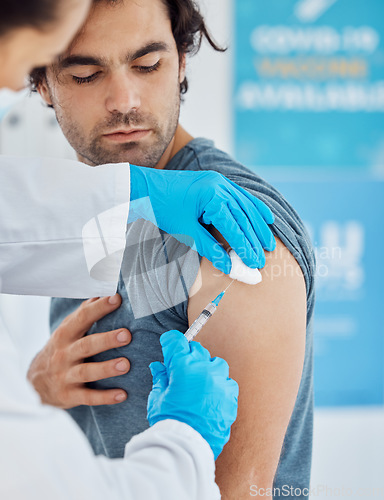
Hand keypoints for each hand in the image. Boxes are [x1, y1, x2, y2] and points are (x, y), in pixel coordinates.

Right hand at [27, 295, 131, 408]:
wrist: (37, 382)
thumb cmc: (62, 348)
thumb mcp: (69, 329)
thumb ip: (86, 311)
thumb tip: (105, 289)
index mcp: (66, 334)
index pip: (82, 318)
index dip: (99, 308)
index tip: (117, 298)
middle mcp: (65, 354)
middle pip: (86, 345)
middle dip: (107, 340)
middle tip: (127, 334)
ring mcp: (66, 376)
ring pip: (87, 372)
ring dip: (107, 368)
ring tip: (126, 364)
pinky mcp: (70, 395)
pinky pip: (88, 397)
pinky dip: (105, 397)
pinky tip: (122, 395)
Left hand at [129, 165, 275, 273]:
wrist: (145, 187)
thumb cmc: (162, 208)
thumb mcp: (185, 231)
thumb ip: (208, 248)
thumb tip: (228, 267)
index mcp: (211, 196)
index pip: (234, 226)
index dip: (245, 247)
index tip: (253, 264)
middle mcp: (220, 186)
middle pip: (243, 217)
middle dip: (254, 240)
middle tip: (262, 260)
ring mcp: (220, 181)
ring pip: (246, 206)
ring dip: (259, 226)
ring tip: (269, 243)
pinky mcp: (218, 181)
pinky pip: (241, 195)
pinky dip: (255, 207)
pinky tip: (267, 217)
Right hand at [147, 330, 238, 458]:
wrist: (189, 447)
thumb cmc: (170, 422)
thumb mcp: (158, 398)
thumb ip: (161, 378)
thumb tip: (159, 367)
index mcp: (183, 365)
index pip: (176, 341)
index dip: (170, 342)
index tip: (168, 344)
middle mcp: (204, 368)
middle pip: (196, 350)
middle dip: (187, 356)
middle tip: (179, 370)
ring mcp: (220, 381)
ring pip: (215, 364)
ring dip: (205, 368)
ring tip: (196, 384)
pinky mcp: (231, 395)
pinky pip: (226, 382)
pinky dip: (218, 385)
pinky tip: (209, 397)